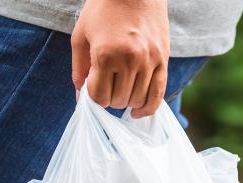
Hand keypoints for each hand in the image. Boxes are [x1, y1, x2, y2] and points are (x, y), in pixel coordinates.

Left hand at [71, 0, 169, 117]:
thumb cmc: (103, 10)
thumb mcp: (81, 35)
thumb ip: (79, 69)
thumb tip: (80, 98)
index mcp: (105, 55)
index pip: (100, 97)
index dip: (94, 97)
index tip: (94, 88)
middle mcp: (129, 61)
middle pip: (118, 101)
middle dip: (110, 98)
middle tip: (108, 85)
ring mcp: (149, 62)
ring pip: (137, 100)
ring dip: (127, 101)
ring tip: (122, 89)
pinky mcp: (163, 62)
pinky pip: (157, 96)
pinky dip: (147, 109)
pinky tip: (137, 112)